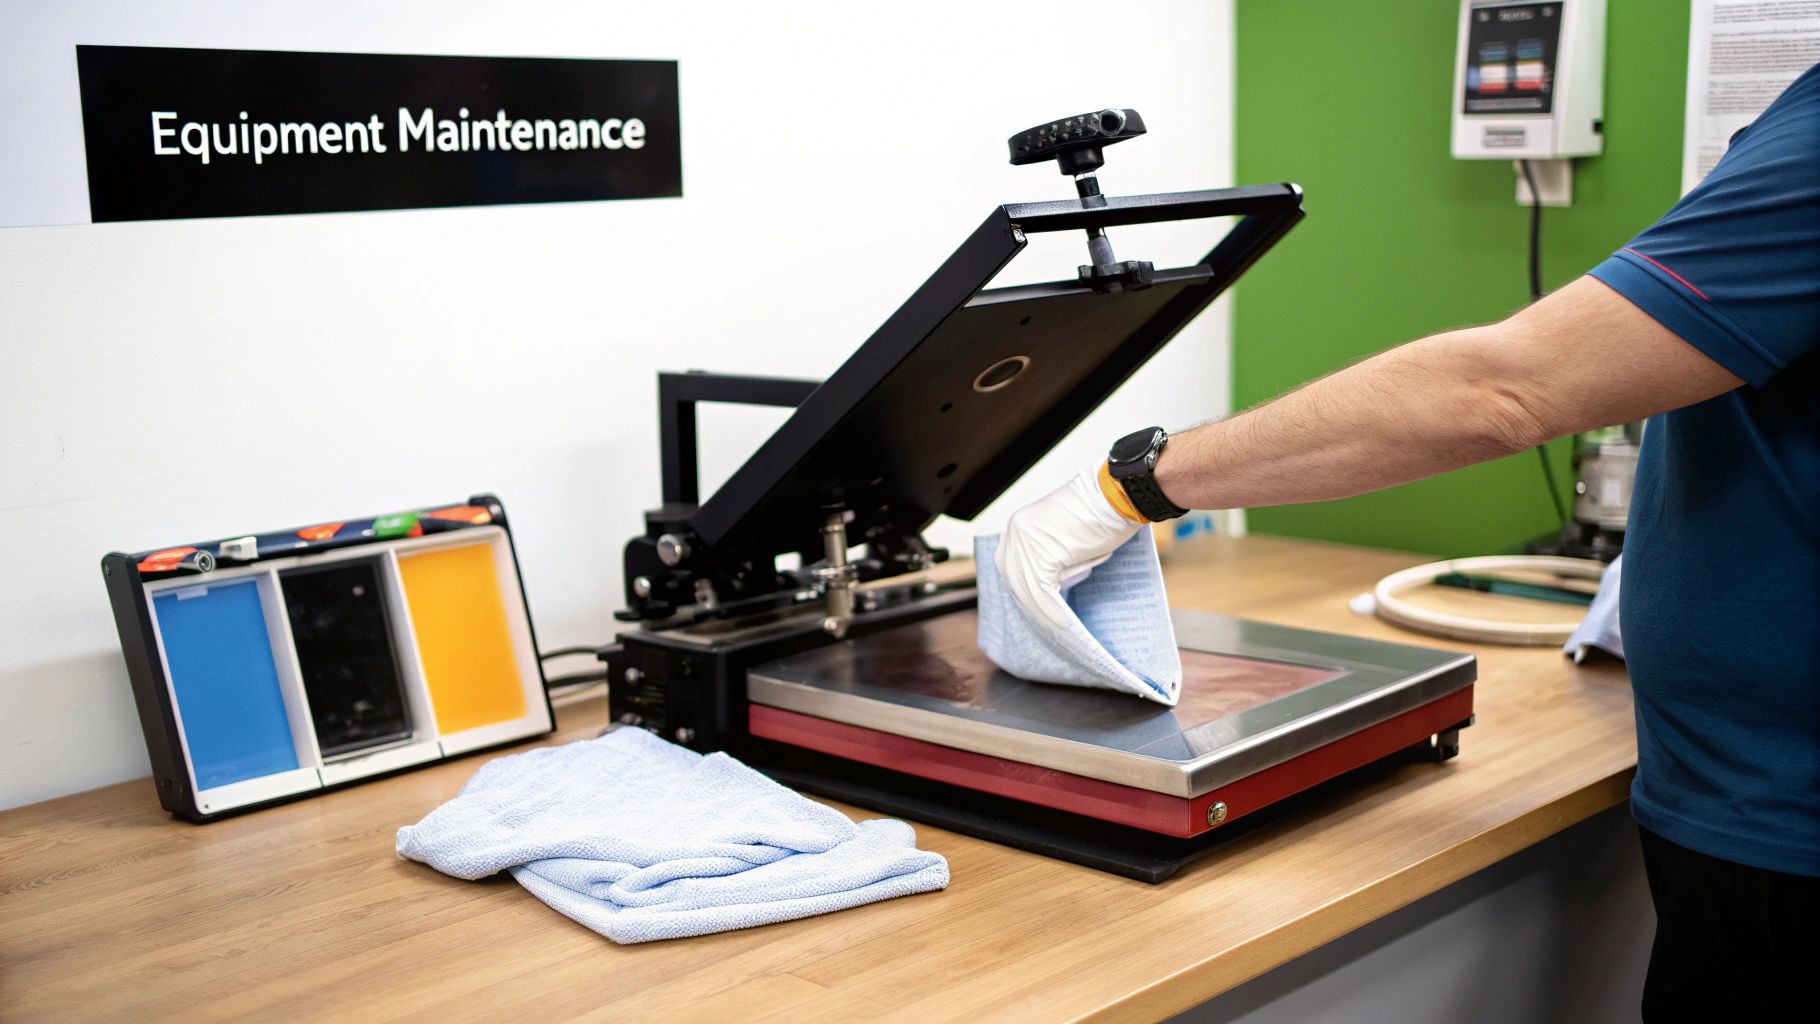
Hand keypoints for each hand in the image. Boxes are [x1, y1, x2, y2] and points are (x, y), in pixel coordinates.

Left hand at [995, 469, 1142, 645]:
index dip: (1028, 596)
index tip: (1040, 616)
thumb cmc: (1103, 514)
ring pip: (1028, 592)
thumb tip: (1050, 588)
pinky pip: (1042, 593)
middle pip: (1017, 584)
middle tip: (1050, 632)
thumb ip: (1051, 557)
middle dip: (1033, 610)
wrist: (1120, 494)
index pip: (1015, 571)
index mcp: (1018, 528)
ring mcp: (1024, 543)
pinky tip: (1065, 627)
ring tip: (1061, 636)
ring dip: (1045, 617)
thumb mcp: (1067, 536)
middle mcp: (1014, 534)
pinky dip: (1053, 613)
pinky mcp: (1041, 554)